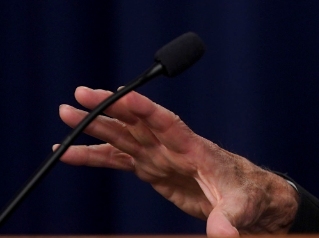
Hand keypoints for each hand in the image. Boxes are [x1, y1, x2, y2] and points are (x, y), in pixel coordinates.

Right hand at [58, 87, 298, 234]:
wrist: (252, 199)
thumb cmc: (251, 197)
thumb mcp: (242, 209)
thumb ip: (229, 220)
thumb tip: (222, 235)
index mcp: (196, 149)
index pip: (168, 124)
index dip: (145, 109)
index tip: (122, 95)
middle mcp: (175, 147)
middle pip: (138, 122)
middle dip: (110, 108)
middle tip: (79, 95)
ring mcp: (163, 156)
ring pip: (125, 135)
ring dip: (96, 126)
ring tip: (65, 115)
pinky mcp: (155, 169)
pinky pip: (120, 160)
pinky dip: (96, 155)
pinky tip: (70, 154)